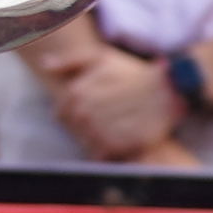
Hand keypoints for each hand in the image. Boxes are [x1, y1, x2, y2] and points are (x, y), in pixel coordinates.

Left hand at [37, 32, 187, 160]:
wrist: (168, 91)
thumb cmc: (133, 74)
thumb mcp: (102, 57)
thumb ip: (70, 60)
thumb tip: (45, 64)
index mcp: (76, 93)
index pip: (61, 113)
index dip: (75, 111)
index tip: (94, 107)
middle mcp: (83, 113)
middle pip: (73, 130)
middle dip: (86, 125)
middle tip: (108, 117)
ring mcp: (97, 131)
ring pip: (85, 143)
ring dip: (97, 139)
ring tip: (116, 127)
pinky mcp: (114, 147)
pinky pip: (100, 156)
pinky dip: (107, 152)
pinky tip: (120, 139)